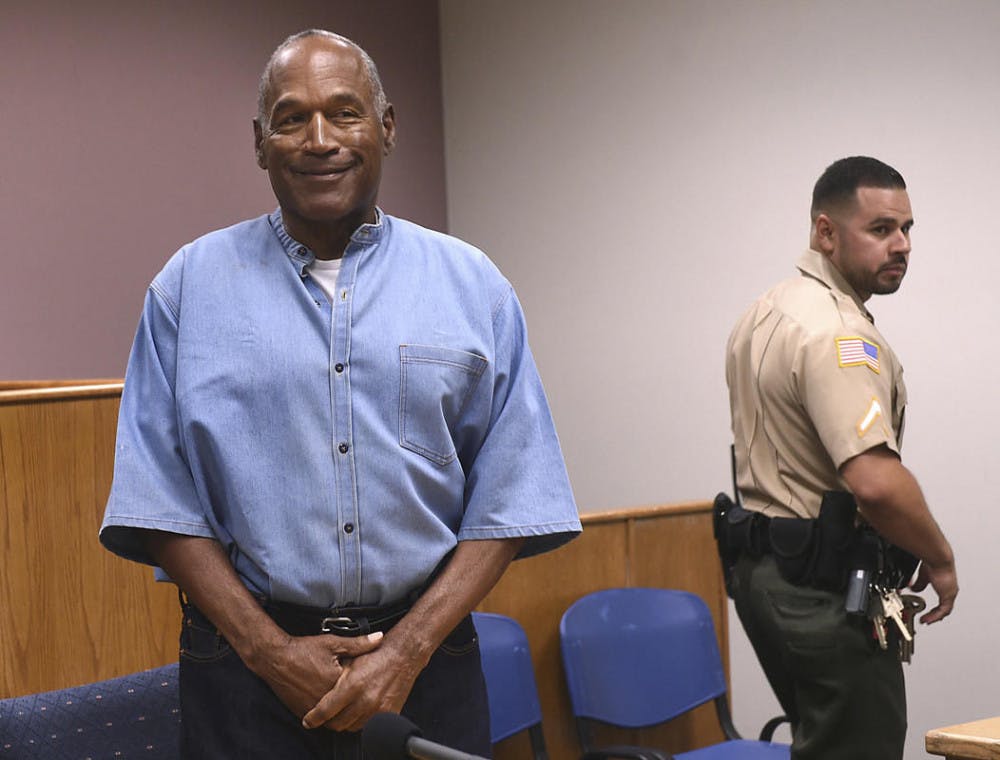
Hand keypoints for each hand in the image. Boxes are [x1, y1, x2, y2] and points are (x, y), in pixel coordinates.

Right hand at [253, 631, 383, 718]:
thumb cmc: (304, 650)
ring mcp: (313, 708)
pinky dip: (326, 712)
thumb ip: (358, 644)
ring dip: (340, 708)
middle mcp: (325, 699)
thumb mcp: (333, 643)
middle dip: (353, 698)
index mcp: (337, 682)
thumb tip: (379, 637)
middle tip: (354, 686)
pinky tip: (327, 698)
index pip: (359, 689)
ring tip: (342, 694)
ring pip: (335, 715)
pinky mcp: (303, 712)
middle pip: (348, 704)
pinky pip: (320, 719)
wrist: (275, 658)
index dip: (363, 682)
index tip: (366, 676)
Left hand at [301, 637, 423, 731]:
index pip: (325, 711)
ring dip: (345, 722)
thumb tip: (317, 691)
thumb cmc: (377, 655)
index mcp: (352, 685)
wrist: (403, 655)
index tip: (309, 720)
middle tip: (326, 715)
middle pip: (337, 723)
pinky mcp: (388, 713)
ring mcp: (377, 709)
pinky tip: (358, 711)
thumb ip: (334, 677)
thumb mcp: (350, 659)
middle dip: (329, 721)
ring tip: (343, 711)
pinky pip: (367, 726)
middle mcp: (365, 700)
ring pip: (351, 727)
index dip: (313, 718)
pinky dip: (360, 721)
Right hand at [910, 561, 957, 623]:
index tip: (927, 610)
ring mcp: (949, 593)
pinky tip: (928, 618)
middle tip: (926, 618)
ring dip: (934, 617)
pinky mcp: (947, 595)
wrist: (938, 558)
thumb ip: (919, 583)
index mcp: (945, 584)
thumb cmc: (933, 561)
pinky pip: (943, 611)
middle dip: (934, 614)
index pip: (942, 599)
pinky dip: (935, 616)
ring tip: (926, 621)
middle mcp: (949, 589)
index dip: (935, 606)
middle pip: (944, 607)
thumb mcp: (923, 575)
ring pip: (944, 611)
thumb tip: (913, 588)